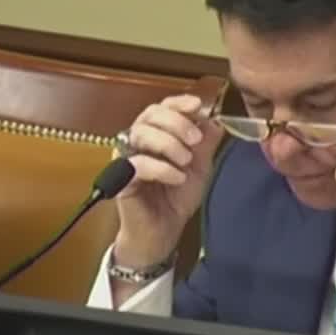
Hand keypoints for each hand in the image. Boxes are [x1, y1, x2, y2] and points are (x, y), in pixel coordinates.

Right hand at [113, 93, 223, 268]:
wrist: (164, 232)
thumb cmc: (176, 198)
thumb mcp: (200, 168)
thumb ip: (205, 144)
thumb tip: (215, 120)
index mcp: (156, 134)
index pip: (162, 107)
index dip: (178, 102)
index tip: (197, 105)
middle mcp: (138, 142)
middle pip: (150, 114)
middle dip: (176, 122)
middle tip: (195, 139)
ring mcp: (126, 158)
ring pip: (140, 133)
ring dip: (168, 143)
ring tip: (186, 161)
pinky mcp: (120, 179)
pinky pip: (137, 163)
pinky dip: (161, 168)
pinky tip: (177, 178)